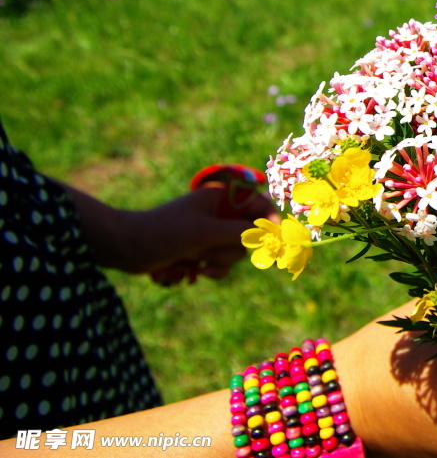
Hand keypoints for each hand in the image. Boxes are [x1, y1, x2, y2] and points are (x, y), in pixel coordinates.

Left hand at [69, 182, 278, 279]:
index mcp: (220, 197)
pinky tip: (196, 273)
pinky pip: (221, 263)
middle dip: (232, 248)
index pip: (256, 203)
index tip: (275, 236)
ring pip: (235, 251)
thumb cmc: (164, 232)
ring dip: (219, 262)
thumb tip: (267, 234)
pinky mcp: (200, 250)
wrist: (126, 248)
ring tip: (198, 262)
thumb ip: (240, 232)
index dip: (268, 219)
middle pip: (248, 233)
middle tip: (212, 251)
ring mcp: (209, 232)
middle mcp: (218, 213)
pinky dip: (212, 270)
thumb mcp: (206, 232)